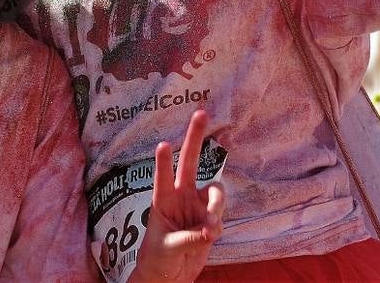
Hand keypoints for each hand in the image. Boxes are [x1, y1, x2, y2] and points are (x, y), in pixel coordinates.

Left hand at [130, 110, 225, 282]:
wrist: (169, 275)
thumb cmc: (158, 257)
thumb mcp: (168, 247)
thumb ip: (189, 238)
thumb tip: (210, 230)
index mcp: (161, 199)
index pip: (162, 176)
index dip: (164, 162)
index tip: (163, 145)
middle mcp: (180, 196)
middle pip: (191, 161)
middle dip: (195, 136)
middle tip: (201, 112)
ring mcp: (197, 205)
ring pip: (215, 192)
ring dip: (216, 207)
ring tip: (209, 228)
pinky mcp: (210, 219)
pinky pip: (220, 215)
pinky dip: (217, 225)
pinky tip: (208, 237)